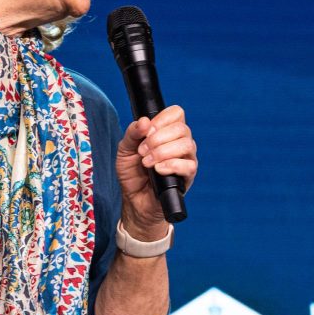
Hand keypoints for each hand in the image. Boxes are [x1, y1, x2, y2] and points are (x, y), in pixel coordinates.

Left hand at [115, 105, 196, 235]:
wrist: (134, 201)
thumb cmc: (132, 174)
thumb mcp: (125, 150)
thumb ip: (132, 133)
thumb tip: (144, 121)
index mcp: (167, 132)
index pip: (176, 113)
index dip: (161, 119)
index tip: (146, 132)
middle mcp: (180, 143)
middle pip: (182, 128)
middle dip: (157, 138)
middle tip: (142, 152)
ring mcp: (187, 159)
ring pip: (187, 145)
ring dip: (163, 152)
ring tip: (148, 163)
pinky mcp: (188, 177)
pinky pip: (189, 165)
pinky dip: (171, 165)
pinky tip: (158, 170)